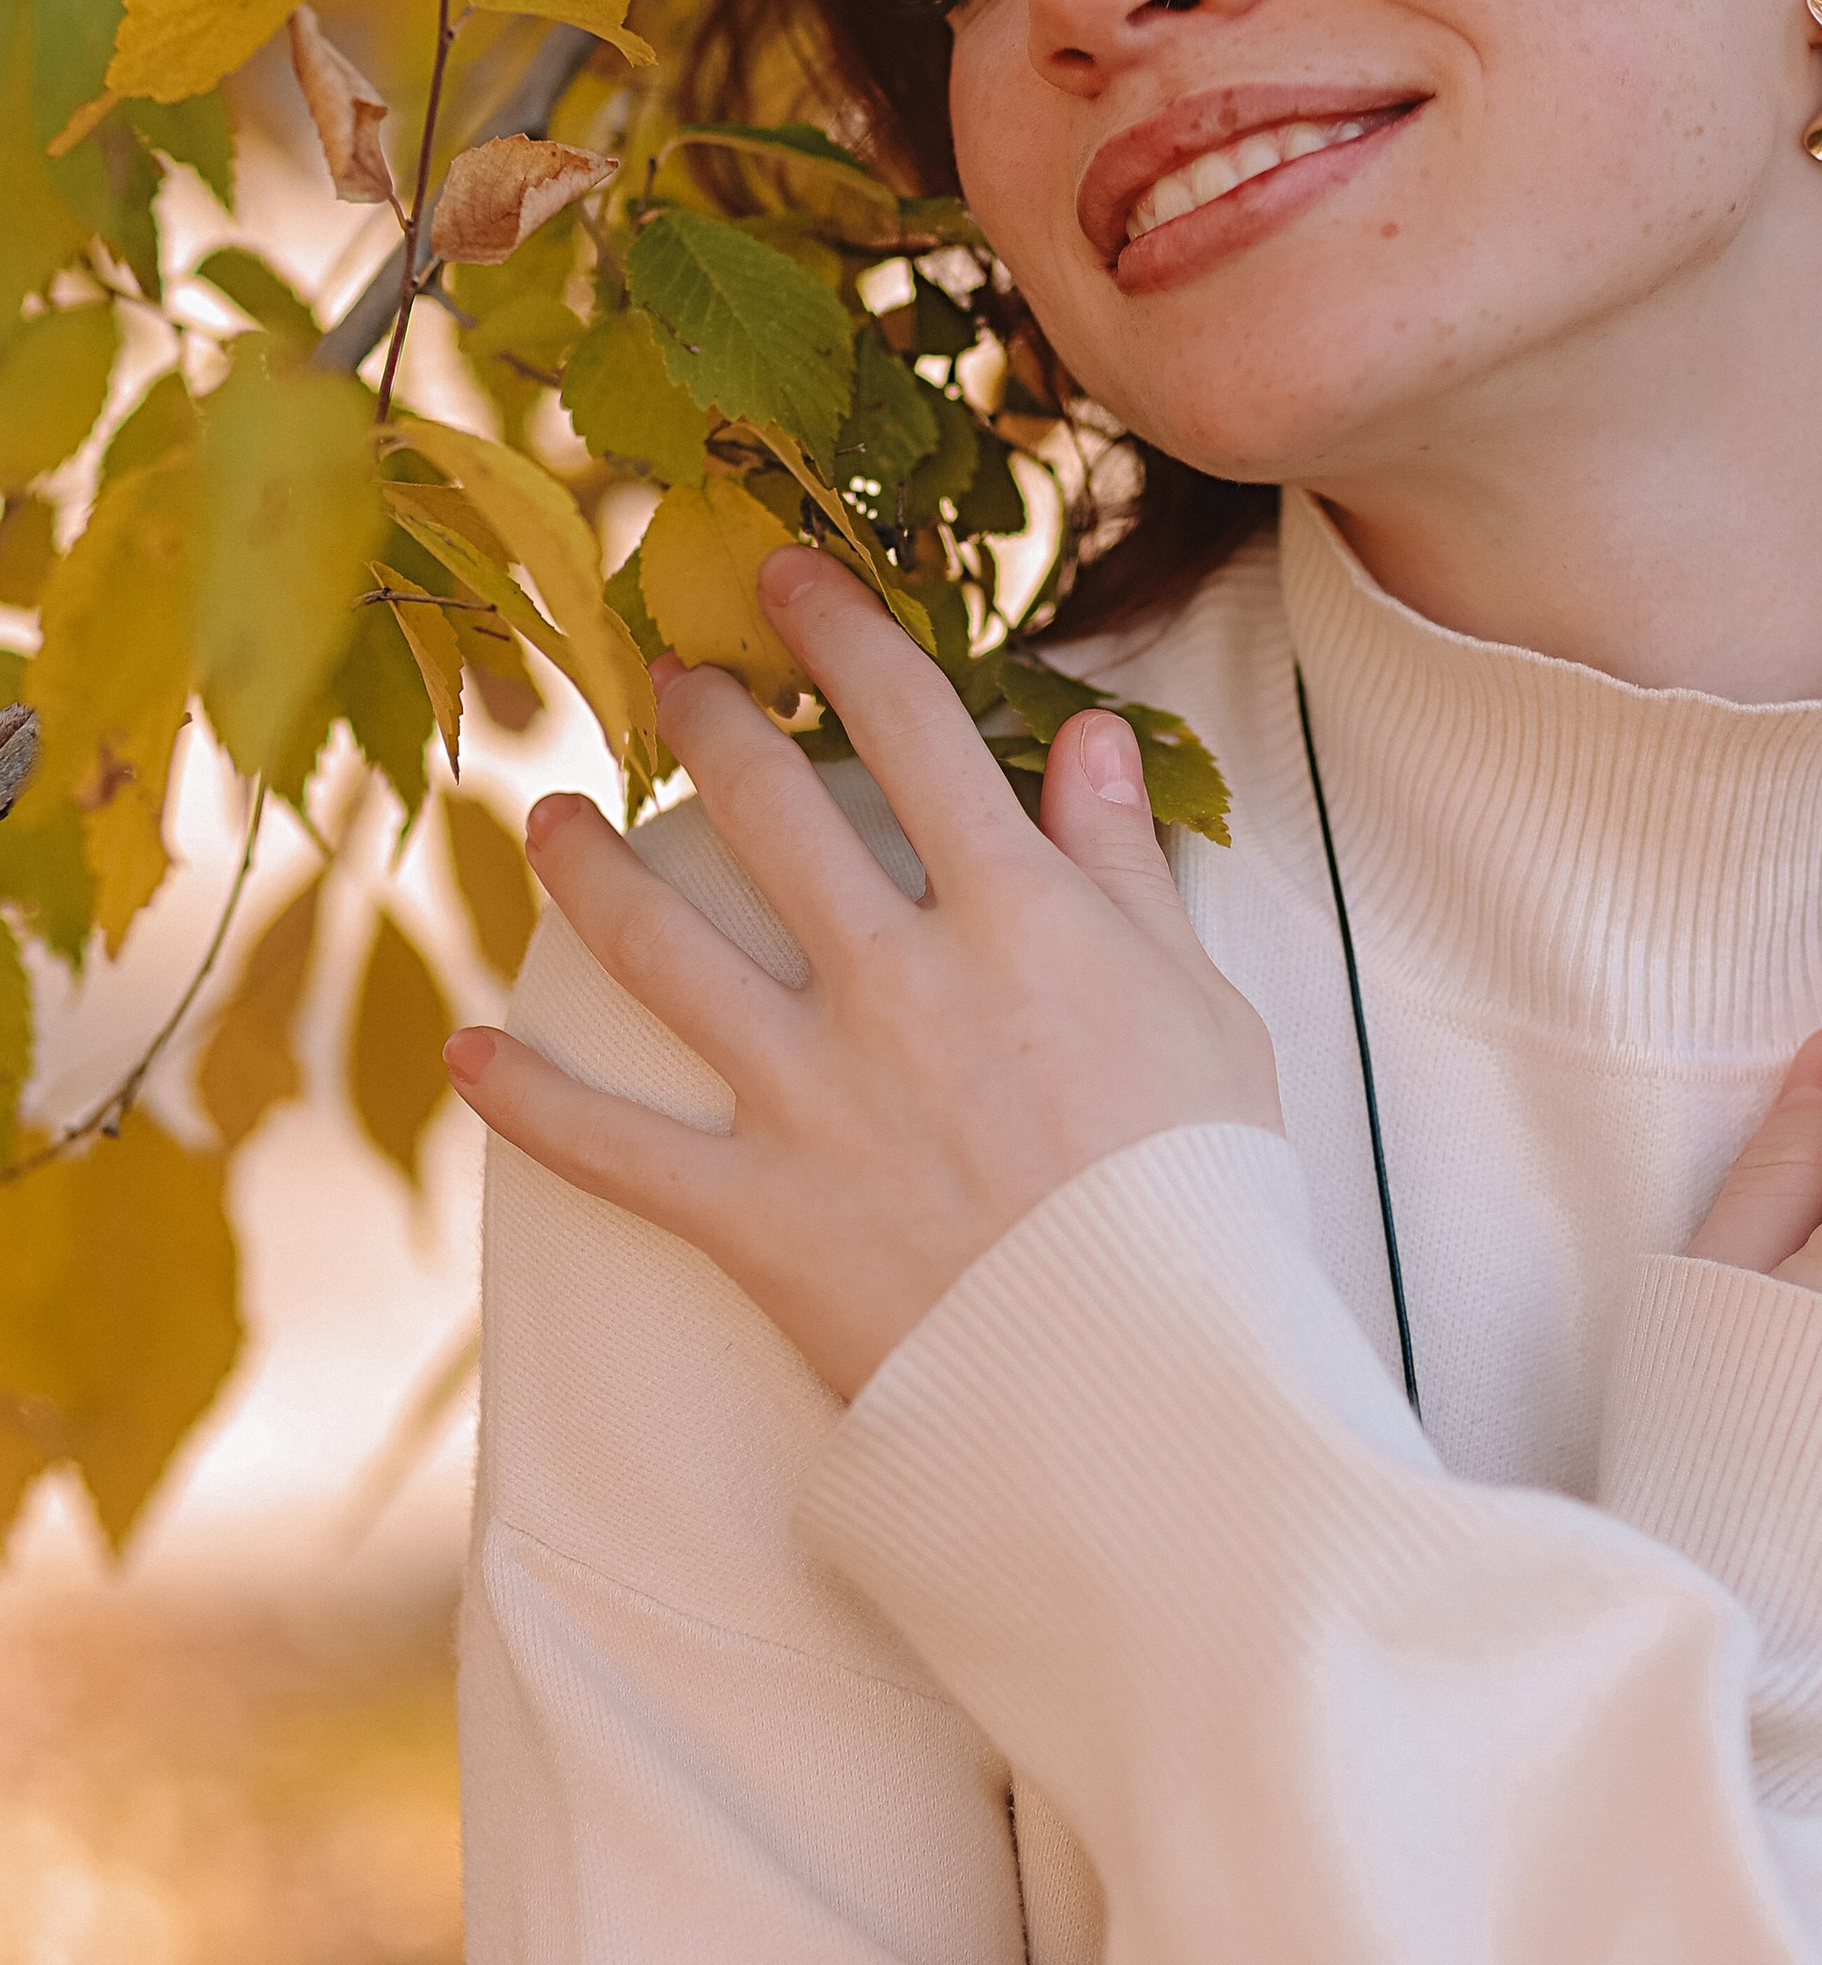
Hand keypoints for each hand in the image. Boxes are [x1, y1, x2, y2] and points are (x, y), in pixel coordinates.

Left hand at [441, 550, 1280, 1400]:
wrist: (1151, 1387)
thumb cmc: (1207, 1198)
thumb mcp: (1204, 1011)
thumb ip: (1125, 870)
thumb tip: (1084, 740)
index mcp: (1017, 919)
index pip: (914, 727)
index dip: (842, 634)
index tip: (790, 577)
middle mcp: (897, 983)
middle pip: (768, 810)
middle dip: (707, 723)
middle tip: (668, 678)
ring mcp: (814, 1096)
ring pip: (661, 947)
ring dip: (589, 870)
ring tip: (545, 819)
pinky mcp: (758, 1212)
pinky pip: (613, 1149)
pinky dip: (530, 1105)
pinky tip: (470, 1055)